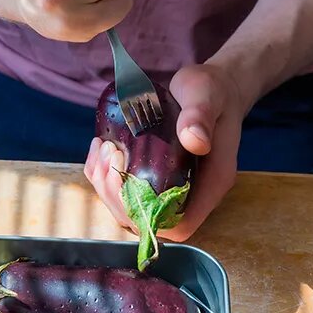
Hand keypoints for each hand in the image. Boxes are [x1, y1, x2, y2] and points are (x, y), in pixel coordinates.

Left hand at [85, 63, 251, 241]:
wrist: (213, 87)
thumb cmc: (213, 91)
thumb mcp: (206, 95)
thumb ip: (200, 116)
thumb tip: (194, 140)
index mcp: (211, 182)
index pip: (179, 225)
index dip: (148, 217)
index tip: (125, 179)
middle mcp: (191, 191)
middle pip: (148, 220)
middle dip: (118, 197)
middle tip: (107, 156)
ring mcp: (170, 185)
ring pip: (132, 207)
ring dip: (107, 185)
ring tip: (102, 149)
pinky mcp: (154, 175)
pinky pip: (126, 189)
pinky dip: (105, 173)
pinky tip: (99, 147)